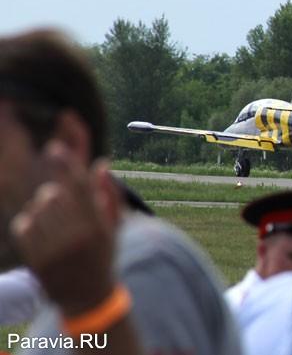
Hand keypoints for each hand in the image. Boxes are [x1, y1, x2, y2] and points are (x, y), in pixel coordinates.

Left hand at [11, 142, 122, 316]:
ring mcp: (54, 249)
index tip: (54, 147)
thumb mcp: (114, 228)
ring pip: (37, 208)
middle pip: (53, 194)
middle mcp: (76, 237)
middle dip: (55, 193)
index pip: (79, 188)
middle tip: (63, 206)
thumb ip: (110, 194)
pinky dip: (30, 224)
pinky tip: (44, 237)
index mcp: (98, 227)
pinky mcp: (35, 257)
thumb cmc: (103, 257)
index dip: (66, 165)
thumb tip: (100, 164)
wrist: (87, 297)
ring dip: (43, 210)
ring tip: (56, 226)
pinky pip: (24, 224)